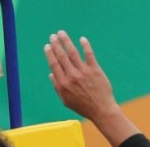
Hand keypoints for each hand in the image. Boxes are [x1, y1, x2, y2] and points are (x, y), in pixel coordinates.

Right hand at [45, 31, 138, 146]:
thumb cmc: (83, 106)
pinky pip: (89, 55)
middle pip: (62, 56)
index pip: (54, 65)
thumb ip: (57, 87)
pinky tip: (82, 39)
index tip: (48, 46)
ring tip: (62, 33)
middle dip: (56, 44)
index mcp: (63, 84)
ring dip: (66, 41)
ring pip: (73, 53)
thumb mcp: (66, 101)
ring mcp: (84, 72)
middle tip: (53, 36)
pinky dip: (85, 46)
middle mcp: (72, 76)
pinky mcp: (95, 70)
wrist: (101, 110)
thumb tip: (51, 74)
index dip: (50, 54)